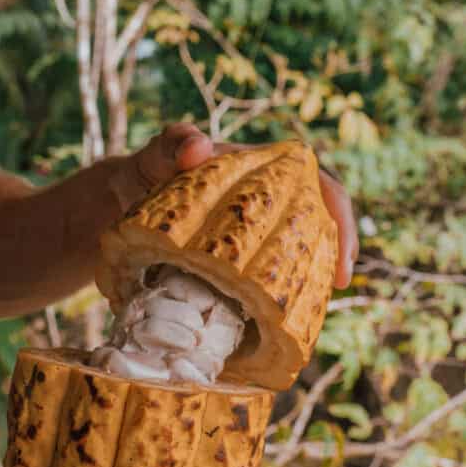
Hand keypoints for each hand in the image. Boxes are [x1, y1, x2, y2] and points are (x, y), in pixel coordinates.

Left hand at [110, 123, 357, 288]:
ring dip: (316, 277)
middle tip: (340, 281)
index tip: (341, 245)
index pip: (316, 181)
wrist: (124, 206)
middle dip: (338, 249)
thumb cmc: (146, 174)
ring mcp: (260, 230)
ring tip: (316, 307)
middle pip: (322, 219)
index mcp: (263, 168)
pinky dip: (283, 294)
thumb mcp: (153, 157)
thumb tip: (199, 147)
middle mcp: (271, 198)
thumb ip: (170, 145)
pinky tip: (281, 321)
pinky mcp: (245, 260)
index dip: (338, 212)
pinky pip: (274, 273)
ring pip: (304, 249)